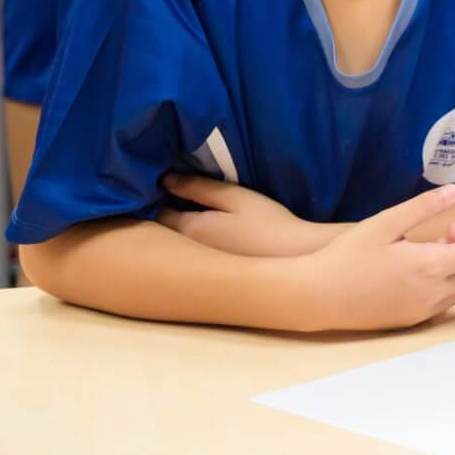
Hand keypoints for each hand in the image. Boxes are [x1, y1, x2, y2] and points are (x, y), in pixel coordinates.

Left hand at [157, 173, 338, 256]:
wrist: (295, 257)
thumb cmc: (267, 223)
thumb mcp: (235, 197)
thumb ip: (199, 187)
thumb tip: (166, 180)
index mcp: (189, 229)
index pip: (158, 213)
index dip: (160, 199)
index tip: (169, 187)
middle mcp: (188, 251)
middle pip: (164, 233)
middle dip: (165, 217)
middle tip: (177, 200)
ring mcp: (200, 266)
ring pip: (178, 246)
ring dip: (178, 233)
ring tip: (192, 217)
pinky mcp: (213, 275)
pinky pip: (192, 257)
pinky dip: (192, 247)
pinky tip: (211, 238)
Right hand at [298, 185, 454, 330]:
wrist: (315, 296)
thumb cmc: (346, 255)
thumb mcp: (385, 223)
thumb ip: (424, 207)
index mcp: (431, 267)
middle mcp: (433, 294)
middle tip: (449, 230)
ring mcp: (422, 311)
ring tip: (431, 248)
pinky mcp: (409, 322)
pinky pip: (441, 304)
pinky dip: (443, 285)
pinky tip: (419, 270)